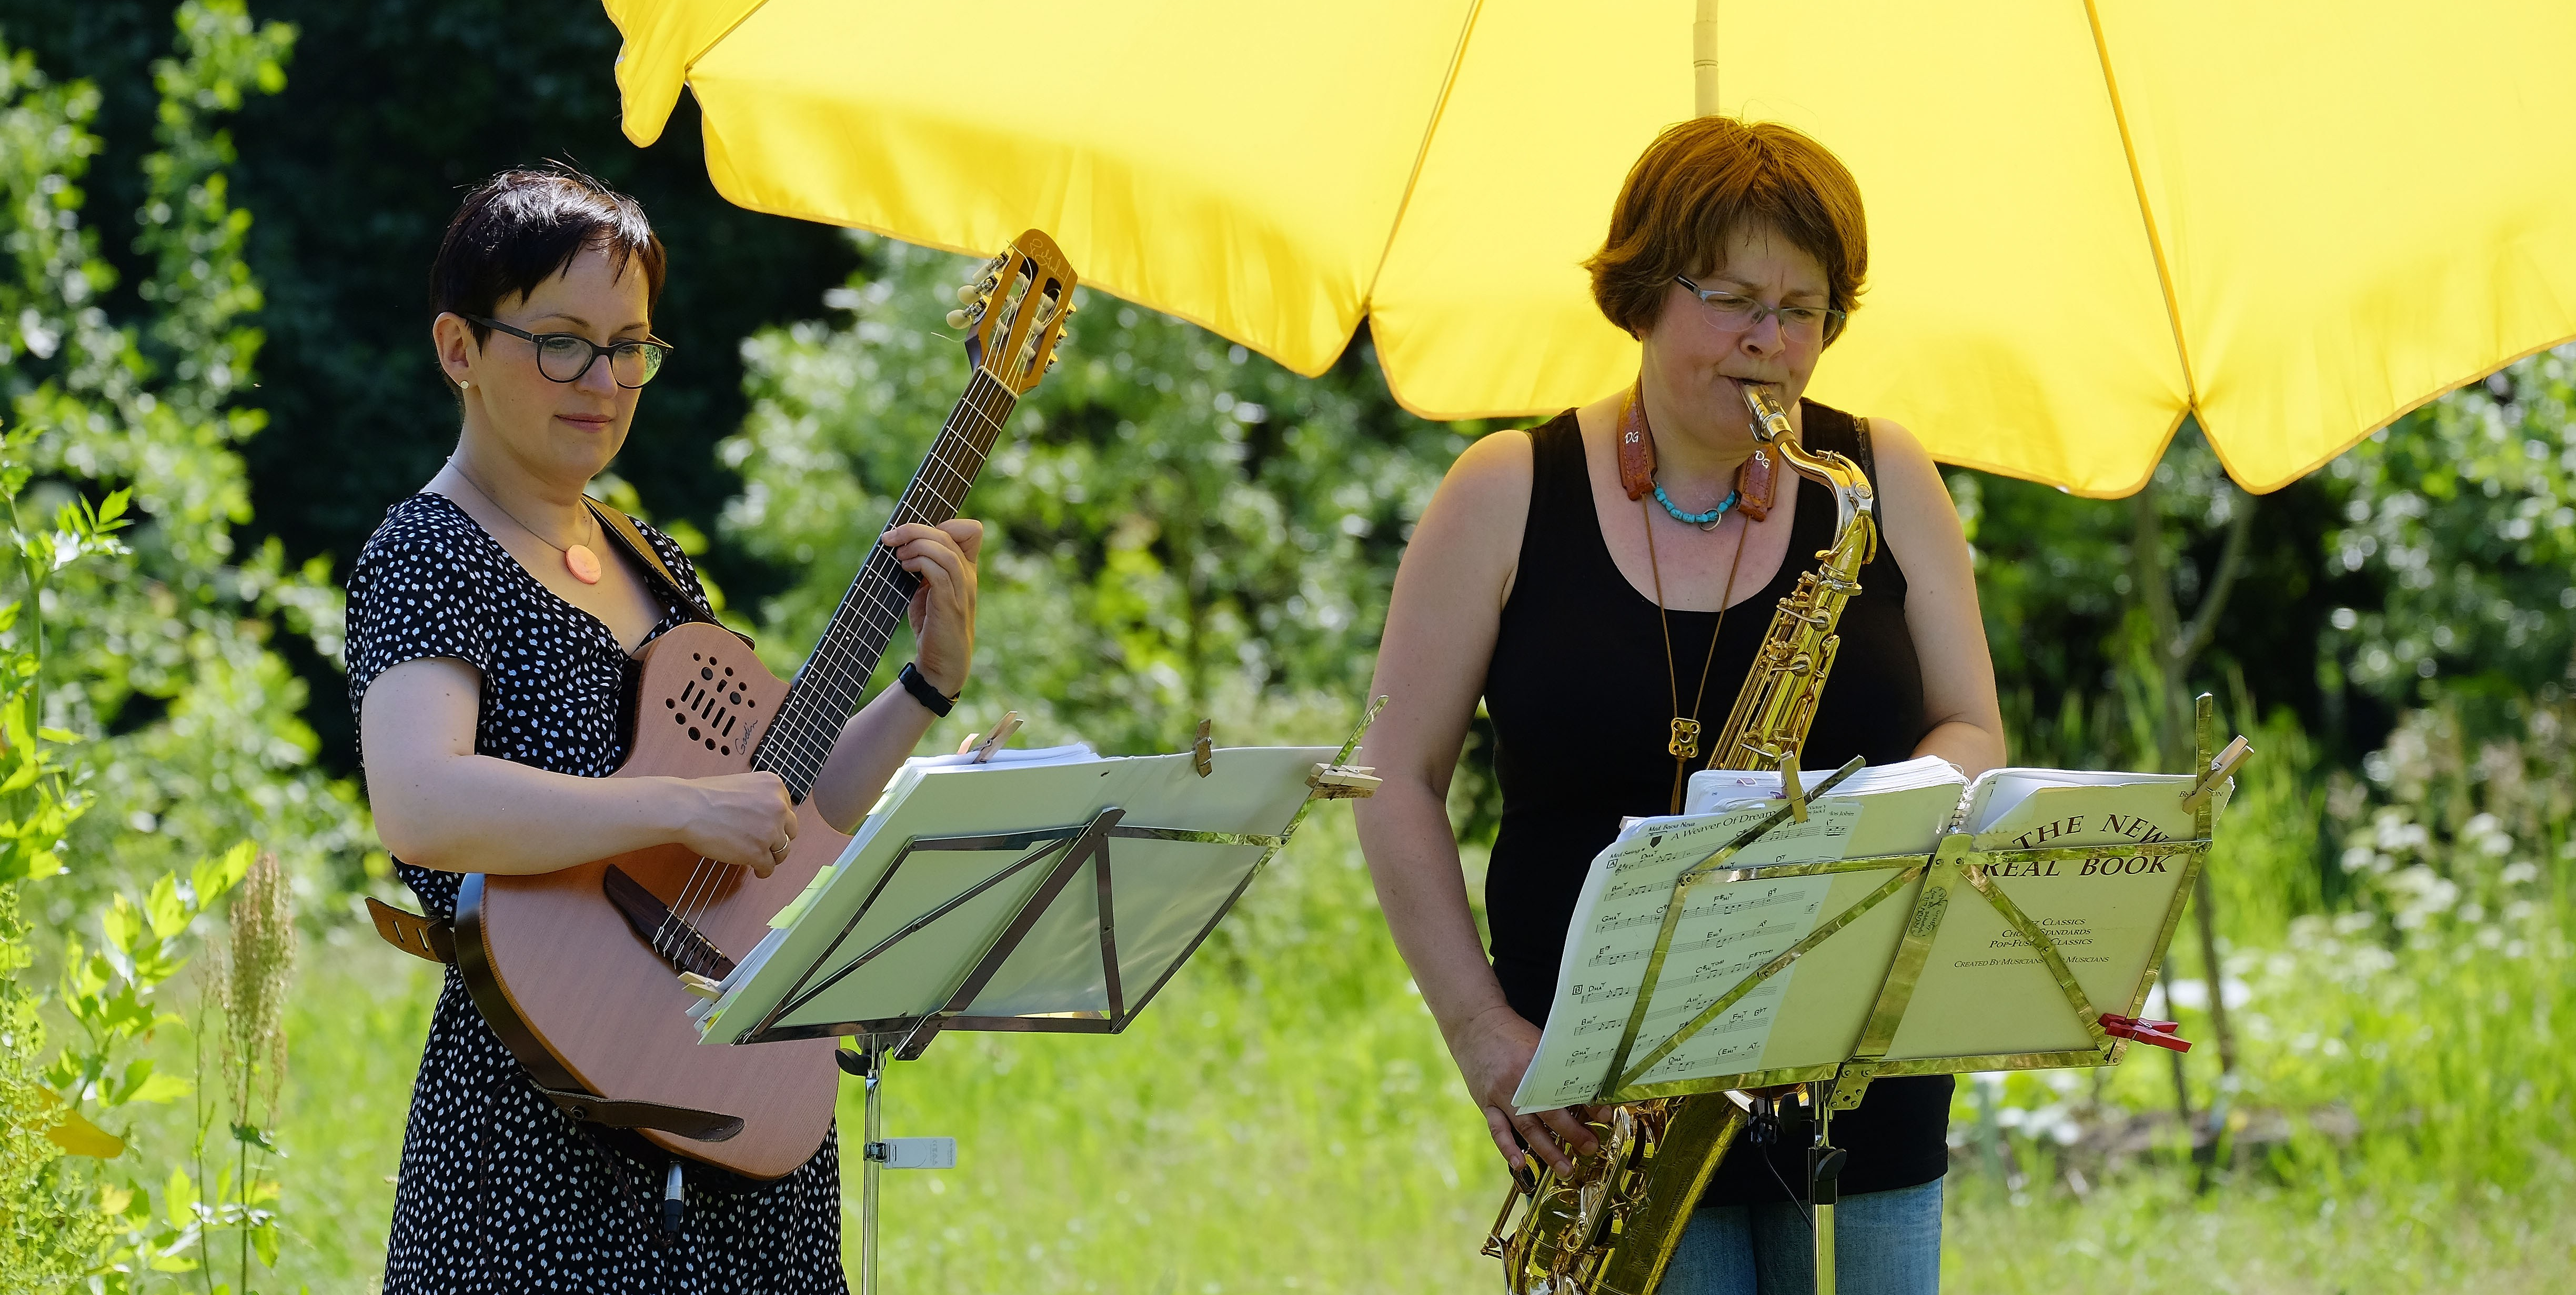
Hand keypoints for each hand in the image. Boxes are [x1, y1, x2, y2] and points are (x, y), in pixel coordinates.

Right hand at [672, 771, 797, 876]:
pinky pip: (769, 866)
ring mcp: (770, 830)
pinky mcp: (758, 851)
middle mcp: (778, 806)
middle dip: (779, 838)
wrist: (687, 808)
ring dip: (773, 856)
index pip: (787, 809)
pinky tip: (758, 870)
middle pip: (790, 830)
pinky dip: (764, 870)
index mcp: (774, 786)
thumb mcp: (741, 784)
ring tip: (763, 859)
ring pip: (782, 850)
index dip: (778, 821)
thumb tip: (763, 814)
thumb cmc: (703, 796)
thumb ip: (758, 798)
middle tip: (768, 844)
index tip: (772, 828)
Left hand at [883, 519, 980, 695]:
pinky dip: (919, 562)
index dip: (943, 523)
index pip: (971, 531)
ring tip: (898, 554)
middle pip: (949, 534)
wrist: (942, 665)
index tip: (916, 536)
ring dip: (917, 544)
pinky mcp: (951, 605)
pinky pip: (939, 571)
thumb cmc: (932, 627)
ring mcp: (962, 590)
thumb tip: (900, 546)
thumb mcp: (928, 590)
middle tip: (892, 537)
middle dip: (915, 529)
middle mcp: (968, 576)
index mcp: (965, 570)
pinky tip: (904, 568)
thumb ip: (923, 568)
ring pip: (945, 550)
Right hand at [1451, 1004, 1599, 1176]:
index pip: (1565, 1087)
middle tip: (1590, 1148)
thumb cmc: (1513, 1035)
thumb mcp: (1541, 1043)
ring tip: (1564, 1169)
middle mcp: (1519, 1081)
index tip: (1604, 1117)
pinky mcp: (1486, 1103)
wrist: (1475, 1025)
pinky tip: (1520, 1164)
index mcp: (1536, 1062)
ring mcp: (1501, 1094)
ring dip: (1546, 1151)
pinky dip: (1508, 1149)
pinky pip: (1497, 1130)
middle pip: (1548, 1112)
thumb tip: (1590, 1089)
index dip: (1587, 1104)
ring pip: (1526, 1127)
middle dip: (1572, 1134)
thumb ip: (1561, 1066)